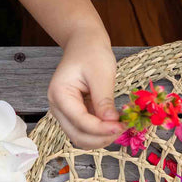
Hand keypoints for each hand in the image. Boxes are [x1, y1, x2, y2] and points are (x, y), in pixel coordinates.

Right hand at [49, 28, 124, 148]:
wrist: (85, 43)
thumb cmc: (91, 52)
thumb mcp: (101, 73)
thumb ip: (104, 100)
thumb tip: (112, 123)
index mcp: (59, 94)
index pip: (80, 121)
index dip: (101, 128)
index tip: (122, 126)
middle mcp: (57, 107)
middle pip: (78, 136)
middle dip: (101, 137)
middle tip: (123, 128)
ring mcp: (65, 112)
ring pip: (82, 137)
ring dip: (101, 137)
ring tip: (121, 126)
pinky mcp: (75, 114)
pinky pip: (87, 130)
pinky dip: (101, 132)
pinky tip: (115, 123)